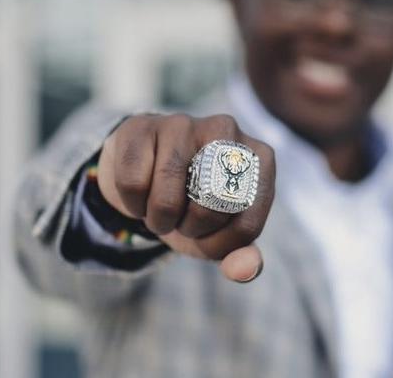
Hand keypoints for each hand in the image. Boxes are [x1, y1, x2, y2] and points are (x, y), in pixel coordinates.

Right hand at [97, 113, 274, 281]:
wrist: (149, 178)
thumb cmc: (194, 207)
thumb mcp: (220, 236)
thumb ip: (241, 256)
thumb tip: (246, 271)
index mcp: (261, 158)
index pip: (246, 226)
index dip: (218, 245)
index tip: (208, 234)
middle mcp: (228, 130)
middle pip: (213, 205)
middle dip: (191, 227)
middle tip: (183, 220)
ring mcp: (185, 122)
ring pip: (168, 197)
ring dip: (159, 219)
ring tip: (161, 208)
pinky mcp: (143, 125)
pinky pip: (133, 183)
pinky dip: (132, 203)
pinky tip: (140, 192)